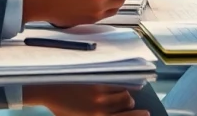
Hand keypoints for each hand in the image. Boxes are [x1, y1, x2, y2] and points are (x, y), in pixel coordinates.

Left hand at [25, 83, 149, 115]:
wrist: (49, 92)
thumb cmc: (64, 111)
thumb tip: (117, 112)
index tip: (147, 113)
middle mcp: (100, 109)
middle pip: (128, 103)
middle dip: (130, 103)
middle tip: (127, 102)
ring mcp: (98, 95)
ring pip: (123, 92)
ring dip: (124, 93)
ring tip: (119, 94)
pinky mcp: (95, 83)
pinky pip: (114, 83)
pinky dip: (117, 85)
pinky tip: (111, 86)